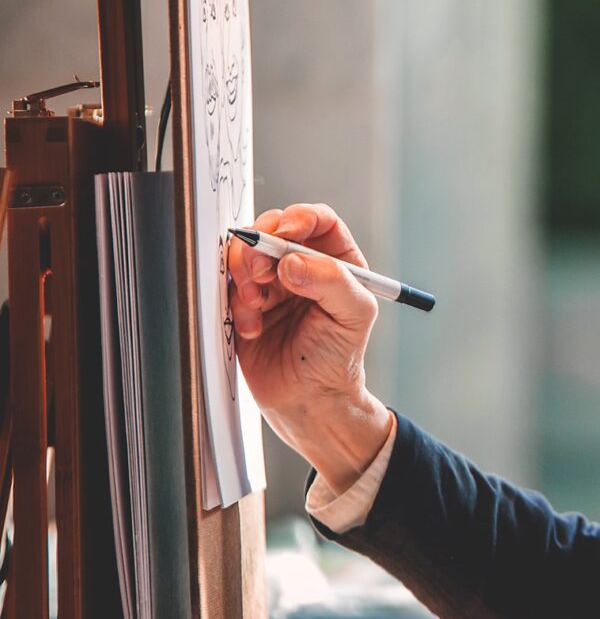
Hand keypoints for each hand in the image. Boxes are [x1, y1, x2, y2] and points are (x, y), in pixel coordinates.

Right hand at [227, 202, 390, 490]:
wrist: (308, 400)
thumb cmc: (338, 359)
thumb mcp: (352, 316)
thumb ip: (331, 282)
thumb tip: (294, 261)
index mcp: (336, 261)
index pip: (318, 220)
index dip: (299, 219)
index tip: (285, 234)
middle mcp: (302, 267)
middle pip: (273, 229)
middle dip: (261, 246)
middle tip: (262, 273)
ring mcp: (271, 284)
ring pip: (245, 254)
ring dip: (245, 275)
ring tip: (258, 305)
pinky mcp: (244, 304)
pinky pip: (227, 287)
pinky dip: (235, 304)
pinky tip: (252, 328)